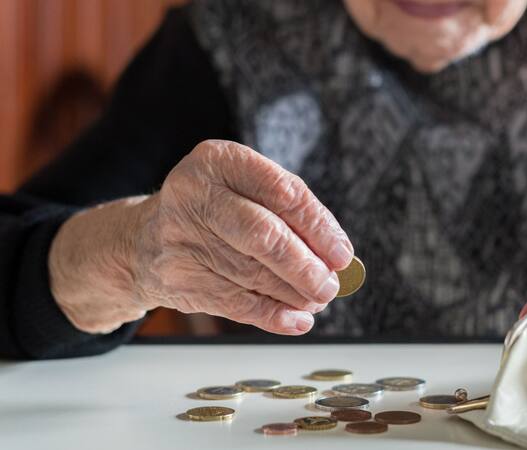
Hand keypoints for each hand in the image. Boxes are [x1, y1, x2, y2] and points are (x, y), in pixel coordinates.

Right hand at [50, 140, 352, 334]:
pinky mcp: (178, 278)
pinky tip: (297, 320)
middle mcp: (194, 194)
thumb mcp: (243, 189)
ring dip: (294, 293)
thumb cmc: (214, 210)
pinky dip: (272, 315)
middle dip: (305, 266)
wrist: (143, 239)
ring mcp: (181, 238)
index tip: (342, 253)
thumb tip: (336, 256)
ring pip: (252, 274)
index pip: (282, 191)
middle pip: (263, 235)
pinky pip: (235, 303)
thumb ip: (288, 213)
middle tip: (331, 285)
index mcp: (218, 161)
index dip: (318, 226)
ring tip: (318, 299)